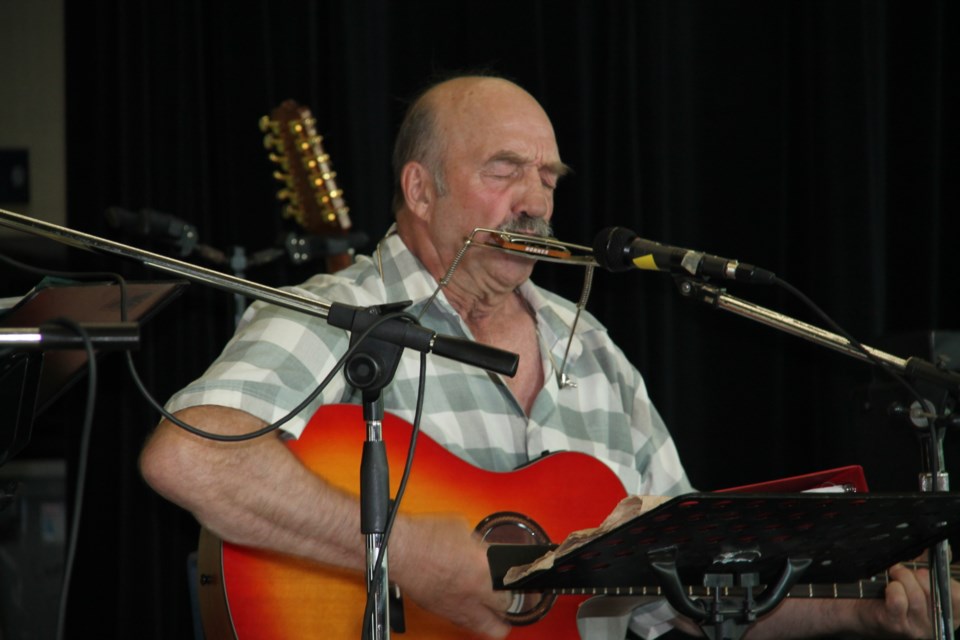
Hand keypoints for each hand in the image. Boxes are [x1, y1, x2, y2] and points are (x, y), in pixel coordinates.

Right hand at [391, 513, 512, 638]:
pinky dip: (466, 616)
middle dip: (507, 616)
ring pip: (479, 629)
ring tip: (492, 613)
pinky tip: (465, 603)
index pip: (511, 596)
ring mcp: (453, 608)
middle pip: (500, 625)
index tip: (517, 585)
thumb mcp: (463, 529)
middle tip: (508, 605)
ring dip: (488, 623)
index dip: (516, 591)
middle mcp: (470, 597)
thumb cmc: (425, 536)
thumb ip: (479, 546)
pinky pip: (459, 620)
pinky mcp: (437, 610)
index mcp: (482, 573)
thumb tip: (484, 550)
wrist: (398, 549)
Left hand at [858, 562, 959, 637]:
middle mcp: (935, 622)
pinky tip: (888, 587)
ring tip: (894, 573)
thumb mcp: (917, 577)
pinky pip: (898, 601)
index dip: (944, 578)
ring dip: (902, 577)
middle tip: (905, 568)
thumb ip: (931, 562)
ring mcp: (916, 626)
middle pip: (935, 592)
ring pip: (916, 596)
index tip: (929, 568)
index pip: (957, 596)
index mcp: (948, 612)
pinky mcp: (896, 625)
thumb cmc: (896, 592)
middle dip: (918, 574)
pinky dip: (892, 587)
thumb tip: (945, 549)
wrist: (866, 608)